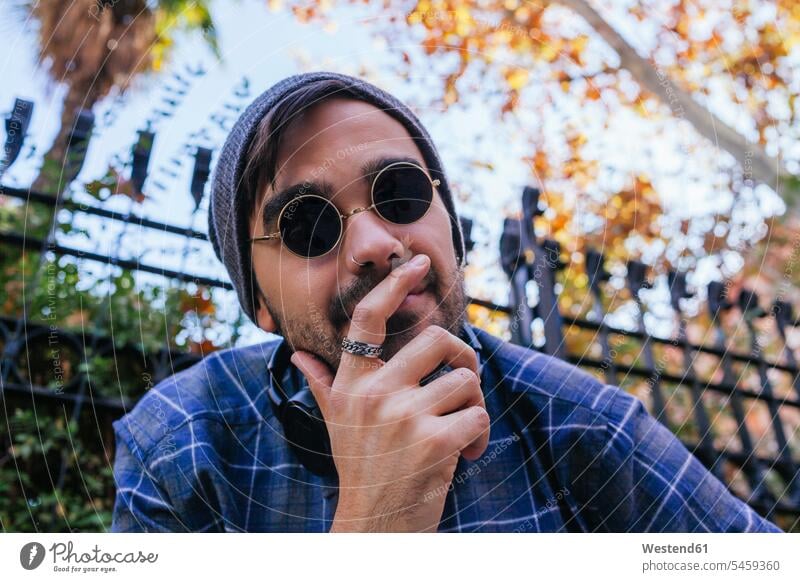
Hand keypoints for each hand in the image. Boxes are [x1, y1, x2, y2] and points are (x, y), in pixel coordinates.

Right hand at [291, 254, 489, 531]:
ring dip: (472, 405)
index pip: (370, 321)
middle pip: (437, 340)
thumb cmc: (361, 467)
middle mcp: (374, 393)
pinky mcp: (434, 441)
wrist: (375, 523)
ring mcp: (403, 416)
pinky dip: (481, 434)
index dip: (394, 284)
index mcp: (352, 383)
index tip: (418, 262)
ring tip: (459, 430)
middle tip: (463, 381)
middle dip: (462, 357)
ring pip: (465, 380)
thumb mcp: (335, 423)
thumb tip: (299, 355)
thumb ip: (323, 384)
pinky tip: (467, 453)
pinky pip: (478, 415)